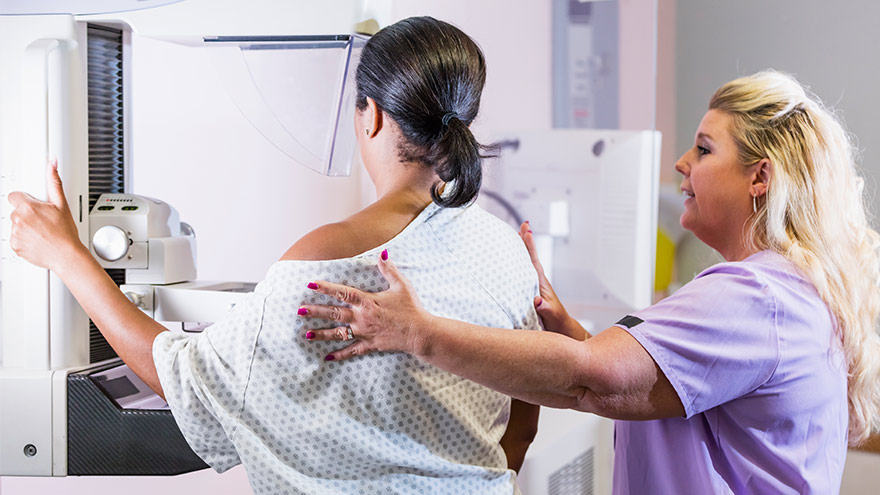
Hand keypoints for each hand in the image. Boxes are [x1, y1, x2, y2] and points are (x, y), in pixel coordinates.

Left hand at [8, 159, 83, 271]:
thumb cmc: (66, 233)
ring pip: (15, 225)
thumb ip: (54, 182)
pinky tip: (37, 240)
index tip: (32, 206)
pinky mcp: (15, 246)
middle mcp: (18, 220)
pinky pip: (15, 239)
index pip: (14, 197)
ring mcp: (15, 234)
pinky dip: (23, 240)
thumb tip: (51, 165)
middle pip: (15, 211)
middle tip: (42, 221)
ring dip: (25, 227)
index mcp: (27, 207)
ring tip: (41, 232)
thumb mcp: (62, 205)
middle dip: (26, 214)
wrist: (66, 256)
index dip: (24, 200)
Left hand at [298, 250, 433, 360]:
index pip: (343, 293)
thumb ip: (389, 269)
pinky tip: (327, 356)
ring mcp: (364, 332)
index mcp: (368, 302)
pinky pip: (351, 350)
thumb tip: (383, 253)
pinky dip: (339, 354)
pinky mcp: (370, 345)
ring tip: (307, 334)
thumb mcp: (401, 285)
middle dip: (316, 311)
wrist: (420, 333)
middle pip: (334, 314)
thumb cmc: (411, 308)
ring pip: (338, 333)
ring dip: (322, 333)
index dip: (326, 288)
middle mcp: (362, 317)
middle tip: (300, 310)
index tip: (311, 284)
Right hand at [518, 222, 587, 339]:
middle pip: (530, 257)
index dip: (530, 245)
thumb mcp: (550, 316)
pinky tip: (511, 263)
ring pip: (526, 264)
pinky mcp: (530, 291)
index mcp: (541, 283)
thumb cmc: (556, 322)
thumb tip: (538, 301)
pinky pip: (522, 274)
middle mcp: (538, 281)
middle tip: (523, 225)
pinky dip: (517, 264)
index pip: (534, 260)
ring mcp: (534, 285)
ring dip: (522, 250)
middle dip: (526, 241)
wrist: (561, 329)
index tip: (527, 229)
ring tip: (516, 237)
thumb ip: (544, 308)